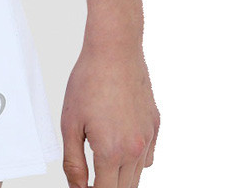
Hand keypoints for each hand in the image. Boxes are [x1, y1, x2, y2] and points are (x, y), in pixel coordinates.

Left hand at [60, 39, 159, 187]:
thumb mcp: (69, 123)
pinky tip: (121, 147)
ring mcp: (149, 138)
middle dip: (107, 187)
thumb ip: (73, 161)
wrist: (114, 51)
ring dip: (121, 177)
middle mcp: (135, 150)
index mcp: (112, 152)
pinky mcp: (156, 126)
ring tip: (103, 165)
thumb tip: (77, 187)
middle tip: (91, 178)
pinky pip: (148, 156)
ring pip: (138, 175)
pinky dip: (136, 160)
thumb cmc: (89, 80)